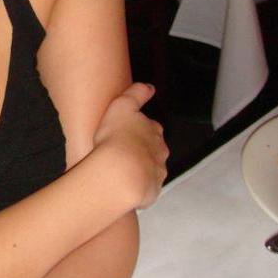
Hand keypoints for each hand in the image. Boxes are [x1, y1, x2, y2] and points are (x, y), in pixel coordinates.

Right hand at [93, 82, 168, 210]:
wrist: (120, 174)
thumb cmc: (117, 139)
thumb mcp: (122, 106)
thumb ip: (137, 93)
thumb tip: (150, 87)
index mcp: (153, 130)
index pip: (151, 127)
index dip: (140, 128)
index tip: (128, 131)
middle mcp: (160, 151)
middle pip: (154, 148)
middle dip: (142, 149)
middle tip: (124, 150)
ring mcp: (157, 172)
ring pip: (150, 168)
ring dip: (139, 167)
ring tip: (121, 169)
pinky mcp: (152, 190)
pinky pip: (145, 186)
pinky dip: (136, 184)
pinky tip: (122, 183)